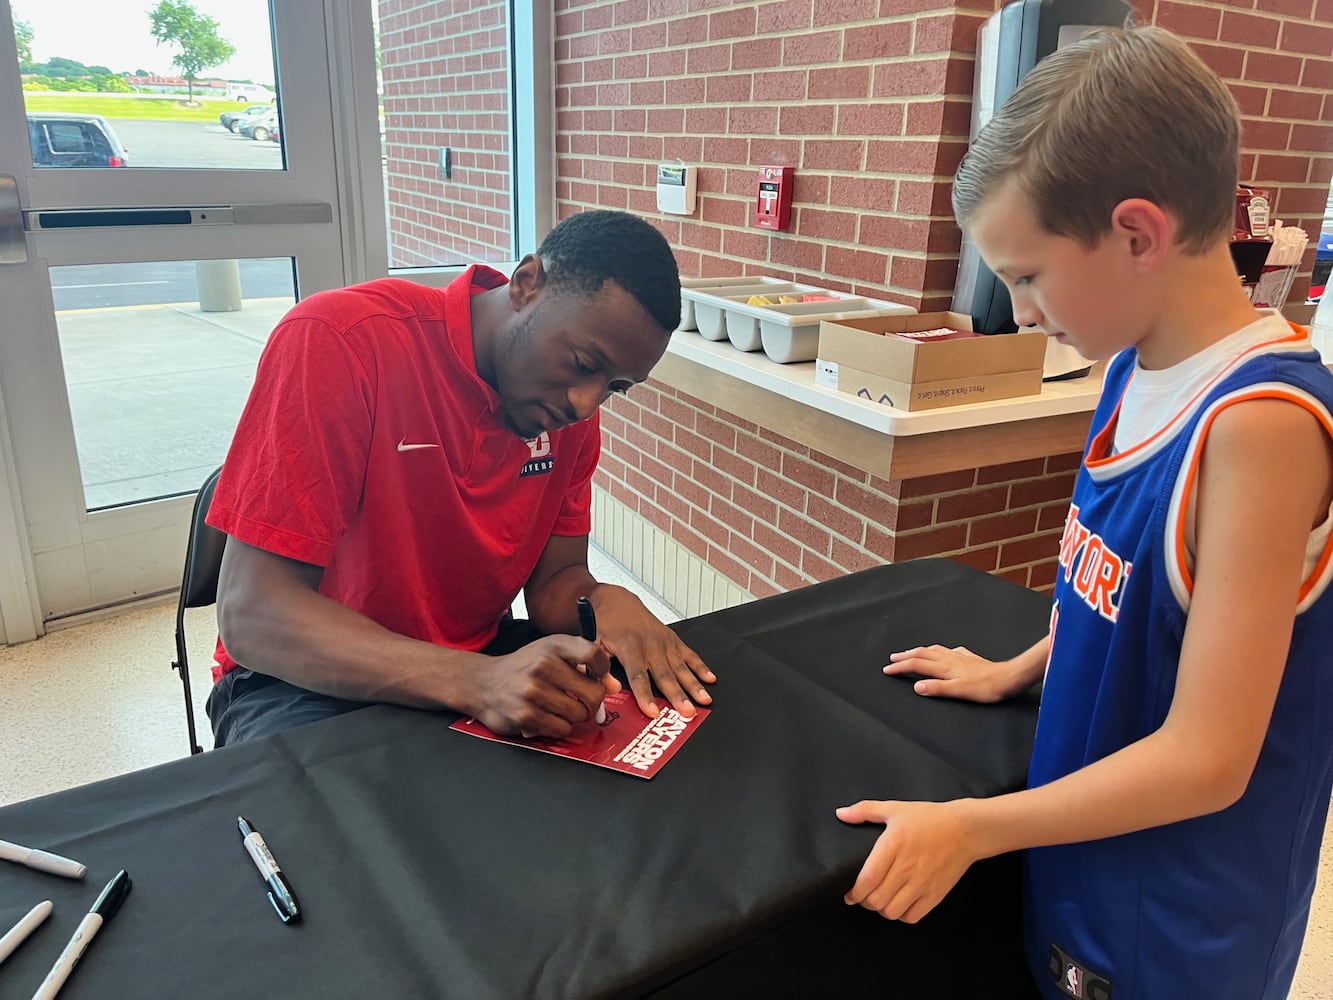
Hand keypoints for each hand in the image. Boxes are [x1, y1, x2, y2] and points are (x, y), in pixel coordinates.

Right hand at [470, 635, 615, 738]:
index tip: (599, 677)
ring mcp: (533, 690)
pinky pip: (562, 729)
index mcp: (553, 645)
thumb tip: (614, 686)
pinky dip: (559, 727)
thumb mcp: (552, 655)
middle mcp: (543, 664)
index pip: (593, 655)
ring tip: (558, 707)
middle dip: (592, 702)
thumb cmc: (524, 668)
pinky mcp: (526, 715)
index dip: (603, 670)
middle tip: (581, 701)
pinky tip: (546, 716)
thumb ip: (585, 666)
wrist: (483, 683)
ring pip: (579, 714)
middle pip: (593, 693)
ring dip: (573, 716)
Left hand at [591, 586, 714, 718]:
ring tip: (704, 700)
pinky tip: (710, 678)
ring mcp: (664, 641)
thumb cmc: (605, 624)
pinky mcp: (673, 639)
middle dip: (677, 695)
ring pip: (681, 666)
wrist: (616, 600)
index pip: (638, 676)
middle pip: (665, 674)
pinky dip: (701, 666)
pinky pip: (689, 654)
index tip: (653, 712)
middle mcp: (650, 644)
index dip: (645, 695)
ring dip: (694, 684)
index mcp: (629, 646)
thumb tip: (606, 690)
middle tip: (687, 712)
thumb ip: (599, 668)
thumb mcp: (594, 644)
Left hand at [836, 799, 978, 922]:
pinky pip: (912, 916)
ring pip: (892, 912)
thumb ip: (864, 810)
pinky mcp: (935, 894)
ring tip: (881, 900)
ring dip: (882, 909)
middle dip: (865, 902)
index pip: (868, 879)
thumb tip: (840, 814)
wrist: (965, 829)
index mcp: (893, 846)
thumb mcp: (894, 808)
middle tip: (863, 896)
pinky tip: (900, 904)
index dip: (855, 892)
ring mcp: (922, 883)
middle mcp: (906, 868)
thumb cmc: (928, 818)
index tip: (849, 894)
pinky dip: (902, 915)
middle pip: (876, 900)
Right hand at [883, 645, 1022, 702]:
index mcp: (945, 667)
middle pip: (922, 654)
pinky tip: (943, 652)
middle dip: (905, 656)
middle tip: (893, 658)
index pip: (917, 665)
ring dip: (919, 651)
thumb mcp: (959, 691)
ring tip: (911, 653)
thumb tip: (917, 687)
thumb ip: (937, 688)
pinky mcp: (968, 658)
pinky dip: (939, 651)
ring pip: (934, 650)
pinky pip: (948, 651)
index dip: (901, 667)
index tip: (888, 670)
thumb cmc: (986, 687)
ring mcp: (959, 657)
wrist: (1007, 678)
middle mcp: (950, 659)